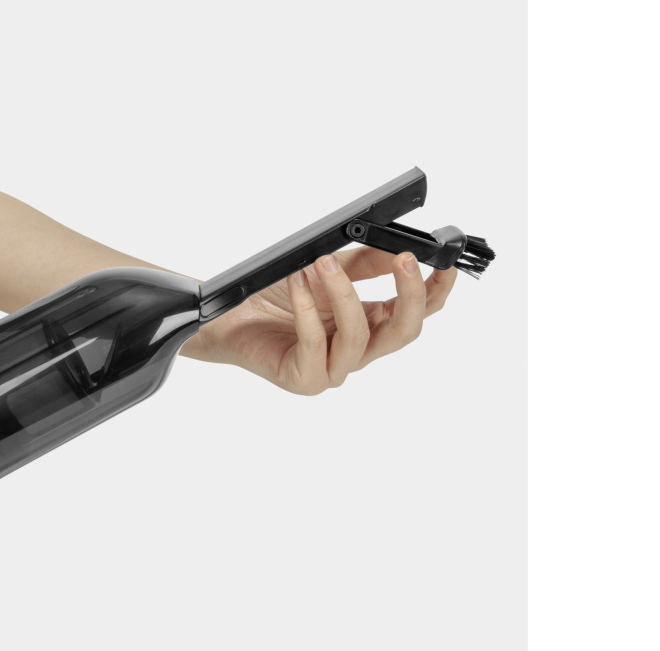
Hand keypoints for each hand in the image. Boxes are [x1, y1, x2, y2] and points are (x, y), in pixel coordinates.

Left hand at [188, 248, 458, 394]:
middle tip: (403, 259)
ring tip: (322, 263)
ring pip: (359, 335)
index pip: (415, 313)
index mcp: (370, 326)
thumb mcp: (325, 270)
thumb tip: (396, 248)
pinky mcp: (304, 379)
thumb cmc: (274, 297)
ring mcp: (333, 369)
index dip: (435, 291)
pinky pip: (316, 344)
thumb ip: (363, 263)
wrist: (229, 318)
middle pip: (403, 332)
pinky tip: (299, 282)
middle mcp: (357, 351)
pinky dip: (307, 308)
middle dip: (408, 294)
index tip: (444, 263)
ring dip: (343, 293)